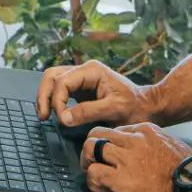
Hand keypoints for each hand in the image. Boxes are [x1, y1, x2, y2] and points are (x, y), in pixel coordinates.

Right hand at [36, 60, 154, 127]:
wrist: (147, 107)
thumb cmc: (135, 108)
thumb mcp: (114, 110)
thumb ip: (88, 112)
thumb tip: (63, 118)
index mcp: (92, 70)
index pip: (62, 81)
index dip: (57, 101)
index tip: (62, 120)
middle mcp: (85, 71)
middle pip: (52, 76)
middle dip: (45, 96)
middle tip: (43, 117)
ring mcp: (82, 79)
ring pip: (53, 81)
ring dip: (46, 97)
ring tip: (45, 116)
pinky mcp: (82, 89)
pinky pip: (61, 90)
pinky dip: (54, 100)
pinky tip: (54, 113)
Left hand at [81, 123, 191, 191]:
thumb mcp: (174, 147)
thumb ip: (157, 145)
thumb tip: (149, 154)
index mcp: (147, 131)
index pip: (116, 130)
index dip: (109, 144)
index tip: (111, 156)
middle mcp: (133, 140)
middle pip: (97, 134)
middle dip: (91, 148)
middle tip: (93, 163)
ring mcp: (125, 158)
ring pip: (90, 149)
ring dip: (88, 164)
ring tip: (94, 178)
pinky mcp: (120, 179)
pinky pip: (94, 174)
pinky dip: (93, 183)